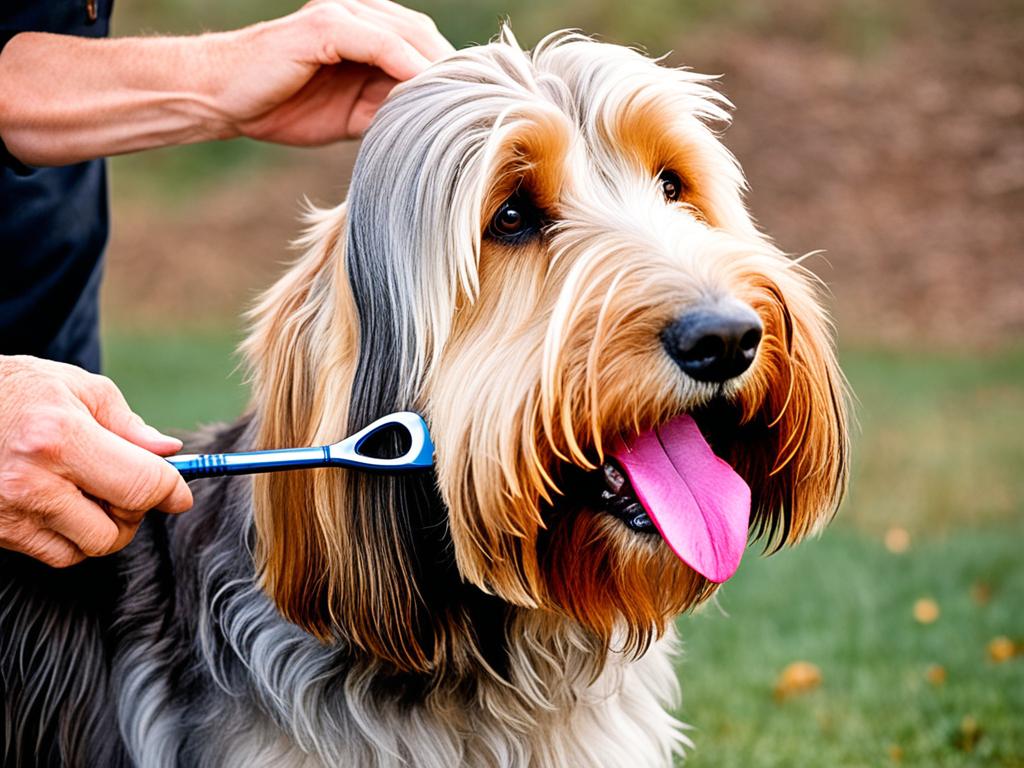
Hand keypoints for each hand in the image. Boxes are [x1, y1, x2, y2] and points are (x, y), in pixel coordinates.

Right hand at [0, 356, 192, 567]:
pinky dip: (72, 536)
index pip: (141, 484)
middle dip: (135, 511)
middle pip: (115, 530)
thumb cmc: (15, 390)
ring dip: (103, 526)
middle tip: (126, 483)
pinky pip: (55, 554)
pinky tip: (63, 502)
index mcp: (60, 438)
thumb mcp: (77, 388)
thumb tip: (169, 454)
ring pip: (87, 548)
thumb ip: (127, 425)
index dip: (172, 492)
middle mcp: (32, 483)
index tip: (179, 494)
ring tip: (90, 489)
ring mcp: (9, 514)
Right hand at [210, 0, 454, 143]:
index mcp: (367, 33)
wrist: (222, 97)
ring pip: (408, 35)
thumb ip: (388, 111)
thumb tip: (428, 128)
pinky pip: (380, 43)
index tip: (475, 107)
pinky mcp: (324, 26)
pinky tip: (425, 91)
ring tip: (459, 103)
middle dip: (453, 71)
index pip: (424, 45)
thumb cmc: (281, 106)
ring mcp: (341, 15)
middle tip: (476, 108)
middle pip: (425, 36)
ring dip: (438, 69)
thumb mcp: (349, 115)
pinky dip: (407, 66)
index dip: (451, 74)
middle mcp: (358, 15)